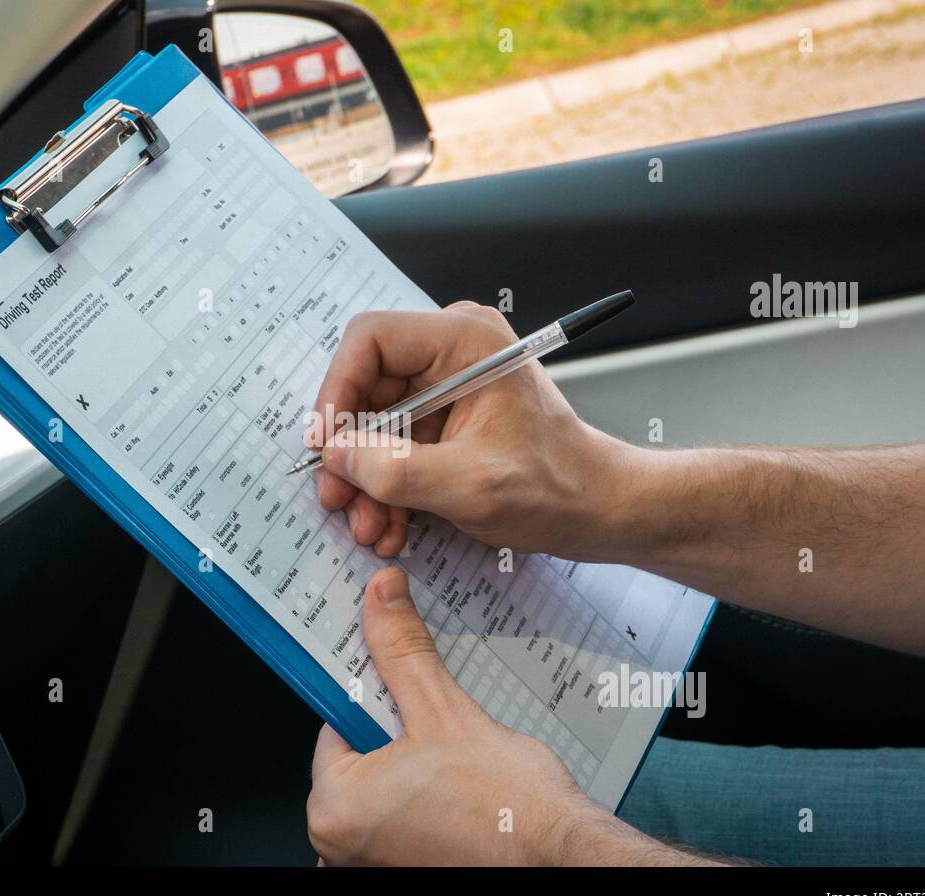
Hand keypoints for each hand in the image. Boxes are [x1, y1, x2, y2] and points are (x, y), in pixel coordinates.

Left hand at [306, 566, 695, 865]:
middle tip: (436, 727)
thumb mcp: (443, 710)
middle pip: (360, 755)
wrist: (562, 856)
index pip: (335, 723)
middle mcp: (342, 846)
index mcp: (334, 808)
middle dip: (397, 733)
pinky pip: (404, 816)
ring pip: (385, 785)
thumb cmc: (507, 809)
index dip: (374, 695)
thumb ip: (401, 651)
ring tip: (451, 759)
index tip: (398, 681)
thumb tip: (380, 599)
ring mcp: (374, 862)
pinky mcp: (406, 867)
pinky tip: (457, 786)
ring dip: (413, 764)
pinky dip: (425, 797)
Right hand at [309, 302, 641, 559]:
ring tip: (369, 525)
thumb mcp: (468, 484)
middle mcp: (452, 352)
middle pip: (367, 387)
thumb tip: (336, 456)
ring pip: (375, 423)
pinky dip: (388, 484)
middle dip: (351, 451)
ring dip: (367, 478)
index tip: (326, 444)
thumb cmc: (557, 486)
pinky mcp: (446, 418)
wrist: (598, 510)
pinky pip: (396, 444)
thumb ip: (394, 469)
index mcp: (465, 341)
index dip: (337, 390)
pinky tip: (389, 523)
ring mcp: (448, 385)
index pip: (370, 341)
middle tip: (337, 496)